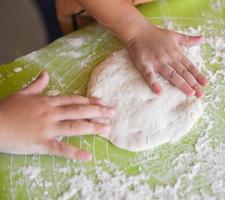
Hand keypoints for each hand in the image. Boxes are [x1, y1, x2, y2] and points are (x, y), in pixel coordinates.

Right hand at [0, 71, 114, 160]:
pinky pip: (61, 148)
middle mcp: (51, 113)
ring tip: (108, 129)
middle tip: (113, 113)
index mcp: (48, 101)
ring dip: (93, 127)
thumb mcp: (22, 93)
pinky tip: (88, 156)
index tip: (103, 102)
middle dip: (98, 111)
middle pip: (79, 111)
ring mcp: (47, 127)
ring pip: (74, 126)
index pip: (73, 99)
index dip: (90, 100)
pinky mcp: (41, 142)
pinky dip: (75, 152)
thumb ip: (37, 84)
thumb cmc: (6, 109)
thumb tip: (45, 73)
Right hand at [126, 24, 207, 96]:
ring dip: (181, 84)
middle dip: (193, 83)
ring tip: (189, 93)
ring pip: (171, 74)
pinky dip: (154, 83)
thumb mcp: (175, 35)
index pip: (189, 65)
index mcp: (176, 52)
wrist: (137, 30)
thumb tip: (203, 38)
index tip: (205, 83)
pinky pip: (150, 75)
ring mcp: (157, 61)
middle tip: (200, 94)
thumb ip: (188, 40)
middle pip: (183, 72)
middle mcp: (168, 57)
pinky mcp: (145, 64)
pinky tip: (159, 92)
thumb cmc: (156, 34)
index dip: (197, 74)